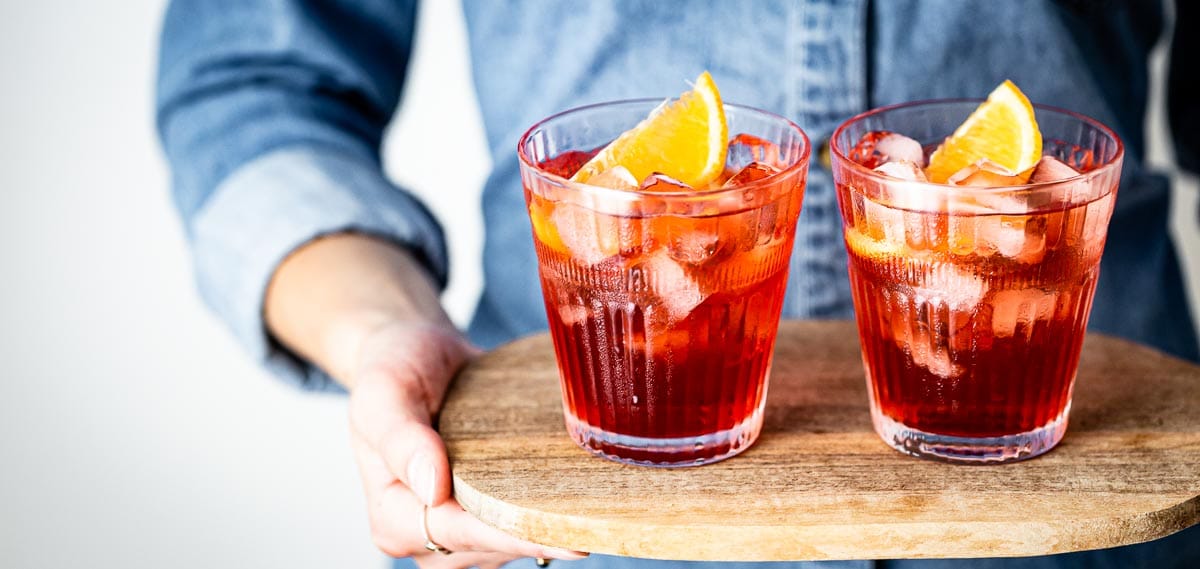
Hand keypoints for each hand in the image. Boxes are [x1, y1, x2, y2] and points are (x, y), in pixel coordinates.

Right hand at [264, 235, 585, 567]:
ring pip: (510, 540)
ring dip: (547, 521)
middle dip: (540, 533)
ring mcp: (455, 525)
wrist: (417, 349)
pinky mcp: (482, 510)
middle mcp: (421, 532)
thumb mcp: (384, 390)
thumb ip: (400, 437)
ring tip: (592, 500)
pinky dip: (545, 506)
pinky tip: (577, 490)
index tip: (571, 536)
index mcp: (392, 516)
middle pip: (492, 547)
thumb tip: (433, 488)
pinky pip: (518, 520)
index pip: (461, 534)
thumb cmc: (396, 366)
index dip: (514, 535)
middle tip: (601, 520)